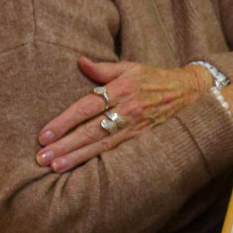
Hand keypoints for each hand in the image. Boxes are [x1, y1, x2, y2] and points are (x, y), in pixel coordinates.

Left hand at [37, 58, 213, 171]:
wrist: (190, 92)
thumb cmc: (154, 79)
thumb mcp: (131, 67)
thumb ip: (103, 68)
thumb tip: (79, 62)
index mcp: (121, 89)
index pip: (86, 107)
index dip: (64, 122)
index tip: (44, 135)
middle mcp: (128, 110)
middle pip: (90, 130)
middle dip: (65, 144)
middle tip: (41, 157)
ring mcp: (136, 127)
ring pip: (101, 145)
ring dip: (77, 157)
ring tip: (55, 166)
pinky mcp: (143, 139)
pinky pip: (117, 152)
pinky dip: (98, 161)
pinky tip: (82, 170)